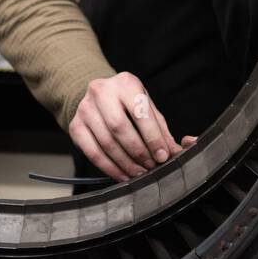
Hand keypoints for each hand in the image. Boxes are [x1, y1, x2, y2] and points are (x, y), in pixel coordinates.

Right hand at [69, 72, 197, 181]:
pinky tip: (122, 175)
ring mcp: (85, 109)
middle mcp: (101, 91)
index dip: (152, 137)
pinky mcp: (75, 126)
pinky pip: (92, 152)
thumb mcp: (147, 108)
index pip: (140, 112)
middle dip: (138, 152)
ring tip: (139, 174)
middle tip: (150, 167)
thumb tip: (182, 149)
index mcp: (125, 83)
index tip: (162, 156)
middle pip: (119, 128)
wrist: (98, 96)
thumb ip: (162, 129)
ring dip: (125, 163)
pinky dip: (109, 168)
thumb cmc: (128, 103)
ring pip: (105, 142)